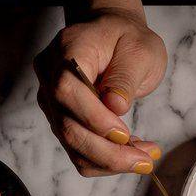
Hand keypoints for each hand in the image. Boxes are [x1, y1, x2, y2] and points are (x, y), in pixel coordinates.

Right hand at [34, 10, 166, 176]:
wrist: (110, 34)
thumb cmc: (126, 38)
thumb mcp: (140, 50)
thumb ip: (125, 77)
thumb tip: (115, 107)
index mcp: (69, 49)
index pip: (67, 89)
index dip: (93, 117)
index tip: (124, 134)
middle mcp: (50, 75)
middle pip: (66, 126)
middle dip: (107, 152)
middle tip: (144, 161)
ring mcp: (51, 99)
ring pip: (71, 144)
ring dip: (109, 160)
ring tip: (144, 158)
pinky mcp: (60, 117)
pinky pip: (77, 148)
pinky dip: (104, 159)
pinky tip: (131, 152)